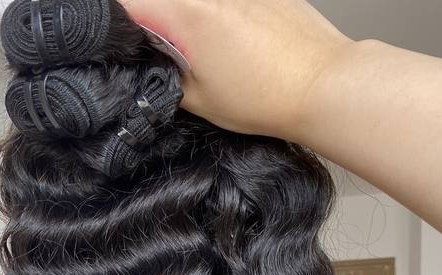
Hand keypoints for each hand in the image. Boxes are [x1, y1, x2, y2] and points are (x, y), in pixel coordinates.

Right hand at [118, 0, 351, 137]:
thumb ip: (165, 72)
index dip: (118, 24)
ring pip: (196, 4)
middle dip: (157, 23)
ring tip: (209, 55)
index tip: (120, 44)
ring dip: (192, 23)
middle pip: (164, 2)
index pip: (130, 4)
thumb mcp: (197, 98)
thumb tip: (150, 62)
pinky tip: (238, 46)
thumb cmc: (266, 96)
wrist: (322, 84)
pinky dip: (221, 18)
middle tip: (166, 57)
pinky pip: (225, 3)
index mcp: (186, 11)